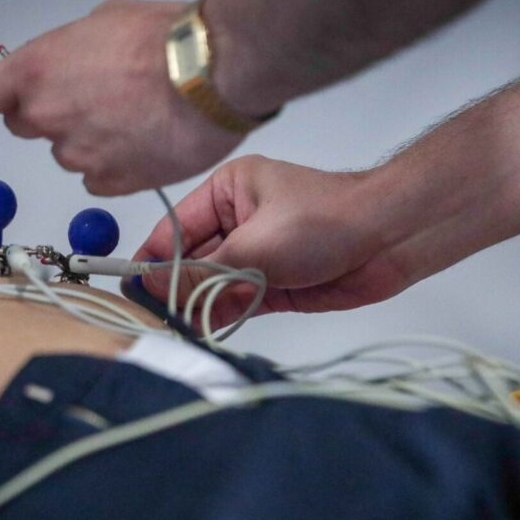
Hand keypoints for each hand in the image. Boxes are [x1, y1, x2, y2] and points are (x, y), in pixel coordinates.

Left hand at [0, 0, 245, 195]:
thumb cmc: (165, 40)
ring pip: (69, 153)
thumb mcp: (101, 22)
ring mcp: (78, 155)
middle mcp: (47, 117)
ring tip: (135, 116)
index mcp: (35, 71)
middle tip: (95, 97)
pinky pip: (100, 178)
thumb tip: (63, 63)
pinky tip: (144, 141)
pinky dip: (117, 166)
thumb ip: (65, 53)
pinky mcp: (111, 182)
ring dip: (92, 140)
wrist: (212, 75)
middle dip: (52, 114)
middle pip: (25, 126)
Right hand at [133, 155, 414, 330]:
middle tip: (152, 317)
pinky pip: (236, 303)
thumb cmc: (328, 220)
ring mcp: (256, 255)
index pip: (175, 229)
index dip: (152, 259)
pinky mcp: (274, 285)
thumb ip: (203, 272)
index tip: (129, 287)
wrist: (391, 240)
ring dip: (198, 306)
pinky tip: (205, 328)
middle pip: (191, 261)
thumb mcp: (255, 245)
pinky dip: (222, 316)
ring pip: (212, 286)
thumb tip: (153, 285)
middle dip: (175, 289)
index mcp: (228, 192)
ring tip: (177, 327)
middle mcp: (238, 222)